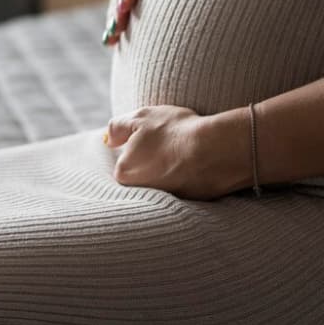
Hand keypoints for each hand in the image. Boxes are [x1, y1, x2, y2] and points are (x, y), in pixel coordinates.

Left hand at [102, 104, 249, 200]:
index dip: (140, 146)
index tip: (154, 138)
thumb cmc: (175, 132)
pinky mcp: (189, 206)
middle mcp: (141, 194)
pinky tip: (199, 164)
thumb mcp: (141, 117)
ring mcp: (166, 201)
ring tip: (186, 154)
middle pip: (143, 175)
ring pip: (164, 183)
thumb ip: (118, 127)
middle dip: (154, 162)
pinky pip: (185, 189)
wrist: (215, 150)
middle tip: (170, 146)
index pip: (125, 161)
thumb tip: (108, 139)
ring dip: (172, 170)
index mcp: (125, 174)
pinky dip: (190, 178)